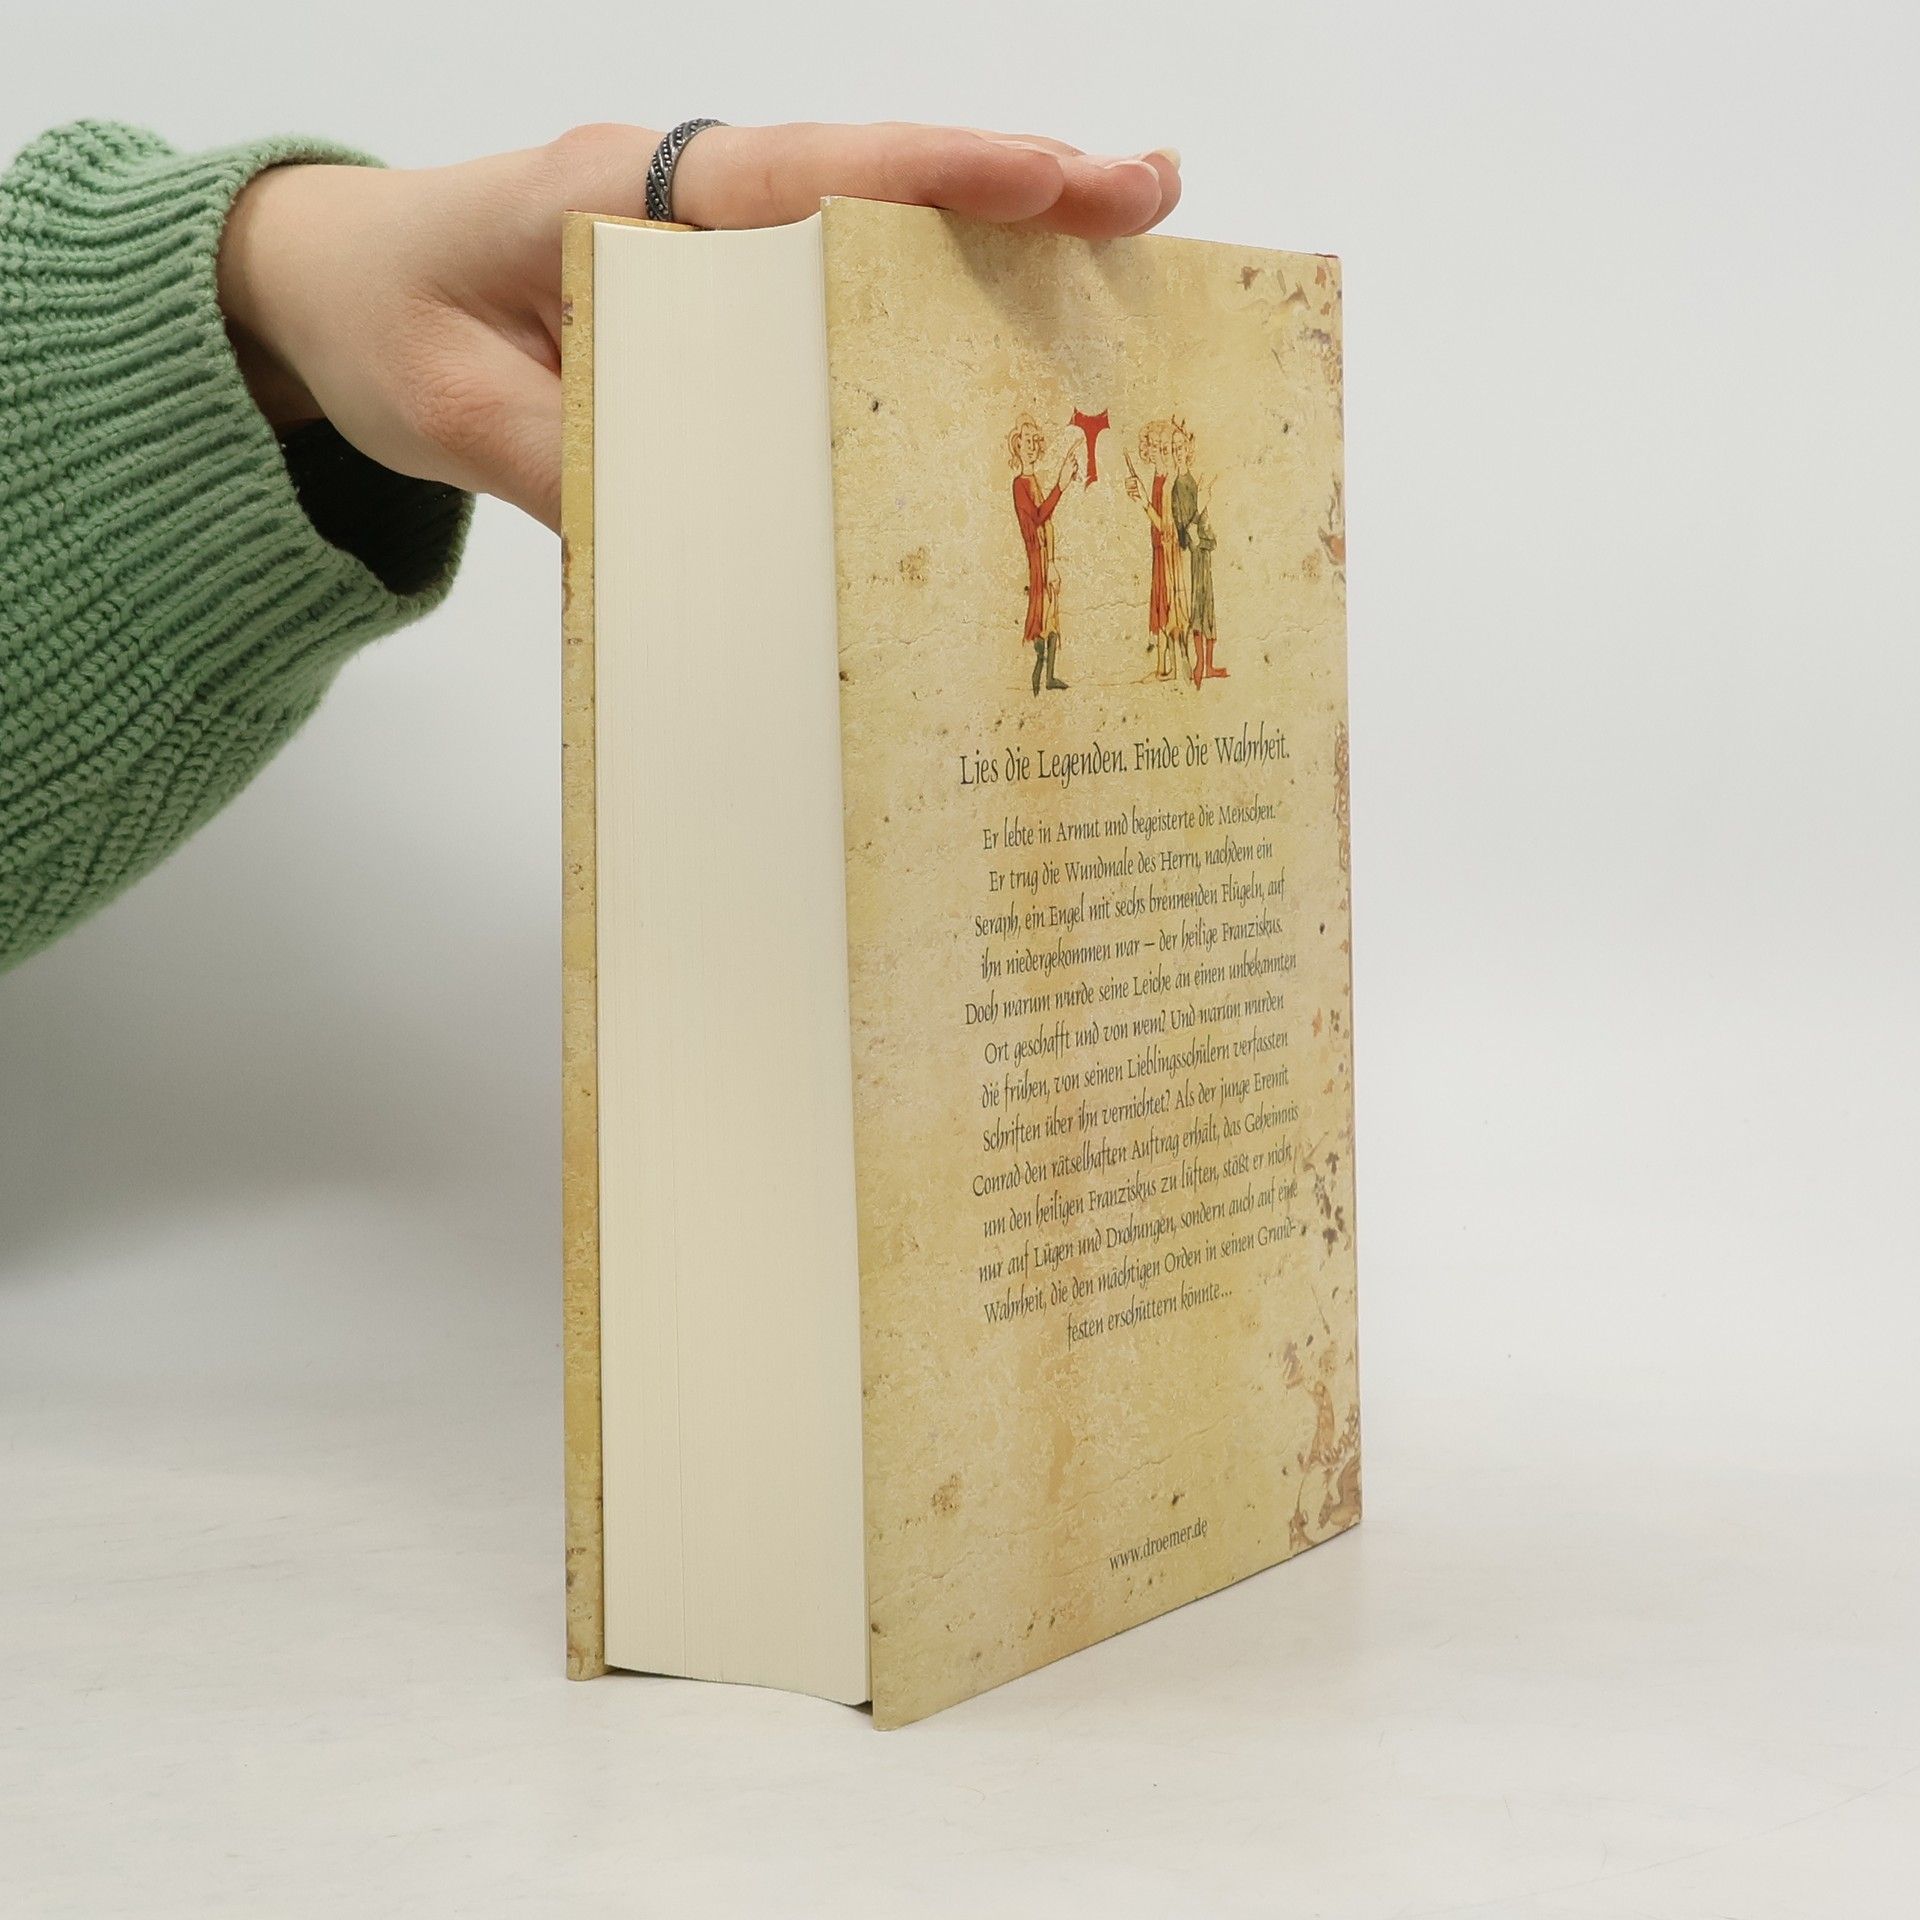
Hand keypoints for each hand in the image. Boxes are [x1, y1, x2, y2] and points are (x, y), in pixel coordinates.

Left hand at [217, 123, 1181, 529]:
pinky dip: (928, 287)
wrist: (328, 292)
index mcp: (618, 192)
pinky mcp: (715, 283)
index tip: (1048, 179)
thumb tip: (702, 550)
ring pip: (871, 220)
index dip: (929, 176)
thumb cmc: (379, 321)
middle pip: (871, 179)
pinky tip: (1009, 322)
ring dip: (995, 235)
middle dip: (1014, 187)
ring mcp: (706, 233)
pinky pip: (834, 274)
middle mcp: (681, 193)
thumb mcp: (449, 409)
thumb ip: (564, 466)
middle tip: (1147, 200)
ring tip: (1125, 247)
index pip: (796, 175)